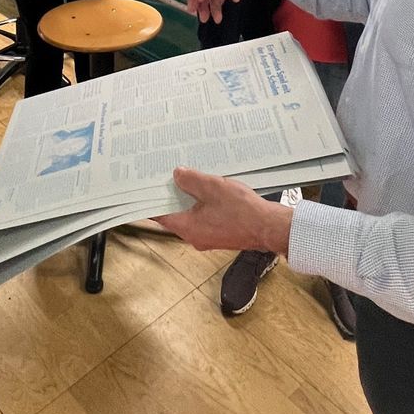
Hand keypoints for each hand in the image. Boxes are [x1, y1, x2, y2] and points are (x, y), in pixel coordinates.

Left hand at [157, 167, 292, 253]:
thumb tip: (177, 175)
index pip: (161, 216)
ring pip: (191, 217)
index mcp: (188, 227)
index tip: (145, 191)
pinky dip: (203, 207)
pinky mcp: (221, 235)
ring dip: (190, 201)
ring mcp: (208, 238)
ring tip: (189, 181)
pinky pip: (205, 219)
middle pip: (176, 216)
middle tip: (167, 179)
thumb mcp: (212, 188)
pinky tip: (210, 193)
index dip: (152, 202)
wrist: (269, 227)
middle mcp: (195, 237)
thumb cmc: (242, 211)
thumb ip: (191, 181)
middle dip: (172, 198)